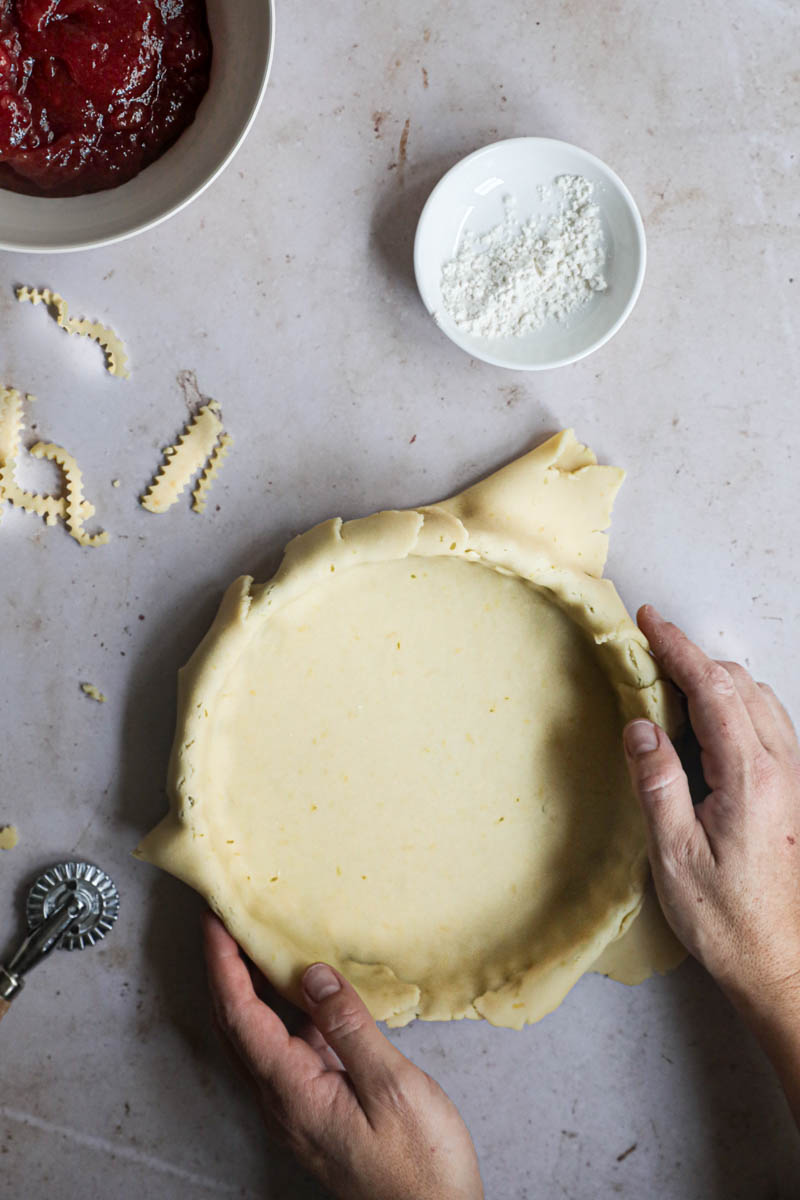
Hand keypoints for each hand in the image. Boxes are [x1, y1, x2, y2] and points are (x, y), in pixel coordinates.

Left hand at [202, 913, 483, 1199]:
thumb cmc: (420, 1165)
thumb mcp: (392, 1087)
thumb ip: (349, 1027)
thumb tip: (313, 975)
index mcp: (293, 1092)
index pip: (240, 1015)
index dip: (223, 964)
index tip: (215, 920)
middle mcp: (282, 1101)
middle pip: (235, 1025)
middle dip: (222, 970)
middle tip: (223, 921)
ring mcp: (297, 1108)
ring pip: (256, 1038)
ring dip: (247, 989)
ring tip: (256, 944)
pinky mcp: (316, 1111)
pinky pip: (284, 1051)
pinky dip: (282, 1013)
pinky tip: (306, 993)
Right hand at [622, 605, 799, 1024]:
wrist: (780, 961)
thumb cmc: (725, 917)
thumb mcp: (674, 854)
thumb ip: (657, 783)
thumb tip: (640, 726)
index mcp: (750, 777)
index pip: (713, 690)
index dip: (678, 649)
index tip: (649, 622)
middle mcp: (782, 767)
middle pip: (739, 685)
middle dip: (692, 659)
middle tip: (646, 655)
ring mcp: (793, 777)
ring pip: (758, 700)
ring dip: (715, 681)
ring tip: (670, 684)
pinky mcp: (793, 791)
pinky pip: (767, 724)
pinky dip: (733, 705)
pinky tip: (706, 723)